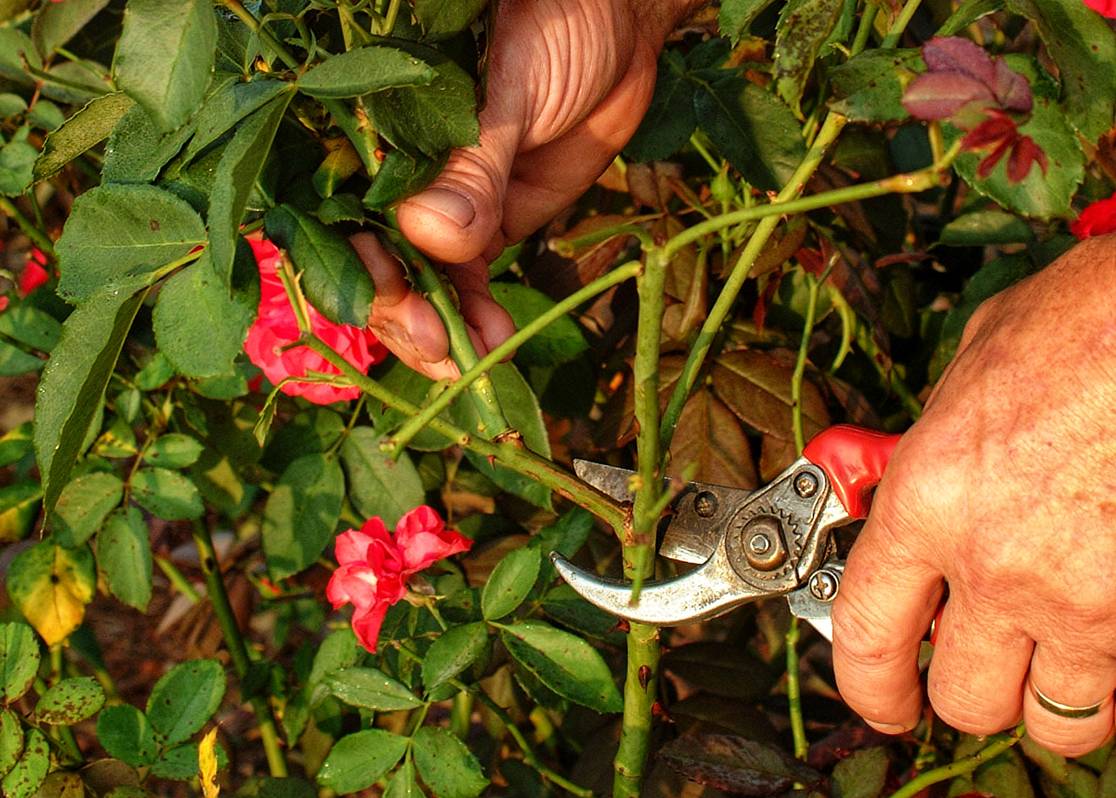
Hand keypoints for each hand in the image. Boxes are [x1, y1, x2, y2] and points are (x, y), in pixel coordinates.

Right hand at [356, 0, 699, 378]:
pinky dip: (476, 320)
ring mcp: (439, 207)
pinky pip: (468, 285)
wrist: (618, 32)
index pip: (336, 204)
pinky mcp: (483, 227)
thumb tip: (431, 237)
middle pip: (370, 258)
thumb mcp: (509, 94)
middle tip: (433, 343)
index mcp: (372, 128)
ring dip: (434, 330)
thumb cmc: (552, 32)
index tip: (388, 293)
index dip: (353, 258)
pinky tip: (492, 345)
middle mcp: (393, 175)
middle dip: (395, 310)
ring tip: (463, 364)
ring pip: (417, 284)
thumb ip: (471, 167)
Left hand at [832, 235, 1115, 755]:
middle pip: (966, 701)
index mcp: (928, 503)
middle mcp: (997, 566)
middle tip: (976, 663)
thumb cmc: (1076, 329)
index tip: (881, 699)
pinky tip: (1103, 620)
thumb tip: (915, 480)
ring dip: (1048, 695)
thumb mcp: (966, 380)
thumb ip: (932, 452)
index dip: (868, 688)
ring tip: (1050, 652)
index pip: (866, 636)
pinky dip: (1110, 673)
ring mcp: (1083, 598)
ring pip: (1056, 720)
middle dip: (967, 692)